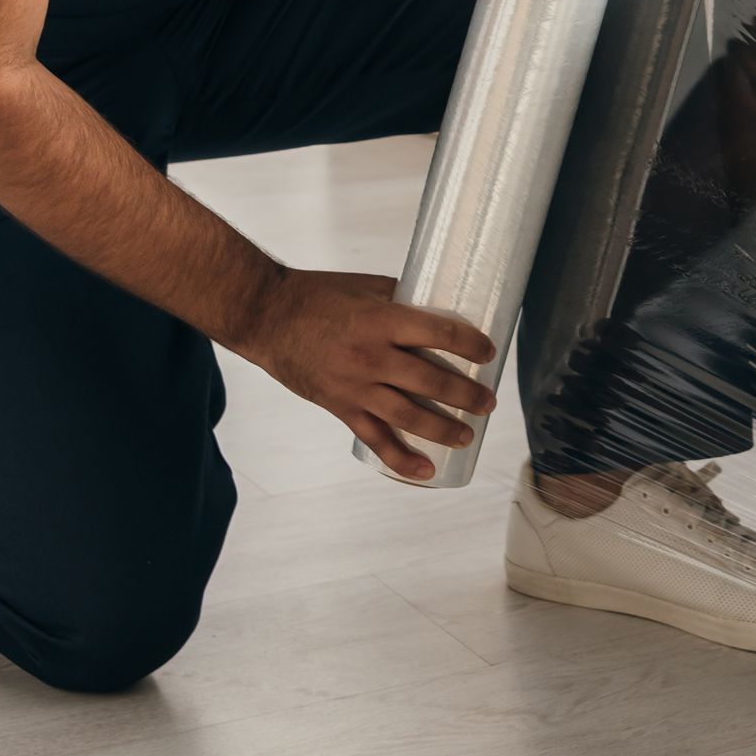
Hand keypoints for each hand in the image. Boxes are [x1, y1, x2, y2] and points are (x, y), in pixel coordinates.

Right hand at [238, 267, 495, 479]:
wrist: (267, 318)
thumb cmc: (315, 294)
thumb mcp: (363, 286)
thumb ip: (399, 298)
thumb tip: (436, 303)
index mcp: (381, 320)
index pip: (437, 332)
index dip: (468, 344)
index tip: (488, 352)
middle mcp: (372, 356)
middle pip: (429, 381)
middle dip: (465, 395)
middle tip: (488, 403)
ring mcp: (355, 386)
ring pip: (408, 415)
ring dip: (442, 429)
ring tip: (467, 436)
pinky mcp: (340, 407)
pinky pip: (375, 438)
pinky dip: (400, 458)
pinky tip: (425, 469)